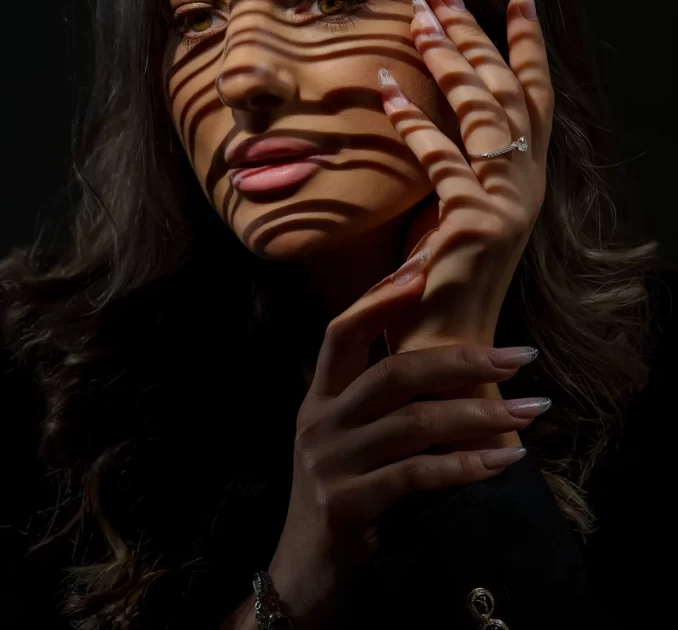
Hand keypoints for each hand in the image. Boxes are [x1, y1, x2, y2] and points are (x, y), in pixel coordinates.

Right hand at [267, 266, 545, 627]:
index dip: (379, 297)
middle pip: (391, 371)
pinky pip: (416, 476)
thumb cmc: (341, 492)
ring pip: (413, 422)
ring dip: (481, 414)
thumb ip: (378, 402)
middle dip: (460, 359)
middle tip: (518, 356)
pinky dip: (466, 465)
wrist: (304, 569)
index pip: (341, 331)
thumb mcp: (348, 438)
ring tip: (532, 409)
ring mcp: (329, 461)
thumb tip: (446, 360)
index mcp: (319, 397)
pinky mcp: (346, 503)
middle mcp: (319, 420)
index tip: (424, 267)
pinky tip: (504, 460)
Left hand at [379, 0, 552, 354]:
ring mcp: (507, 204)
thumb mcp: (450, 209)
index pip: (534, 97)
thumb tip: (422, 109)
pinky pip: (442, 159)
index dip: (527, 43)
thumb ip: (452, 163)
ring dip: (446, 58)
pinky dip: (413, 122)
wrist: (444, 346)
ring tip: (417, 13)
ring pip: (481, 112)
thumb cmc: (438, 278)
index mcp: (525, 180)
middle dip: (475, 32)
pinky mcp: (476, 223)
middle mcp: (526, 185)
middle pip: (506, 89)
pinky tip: (384, 90)